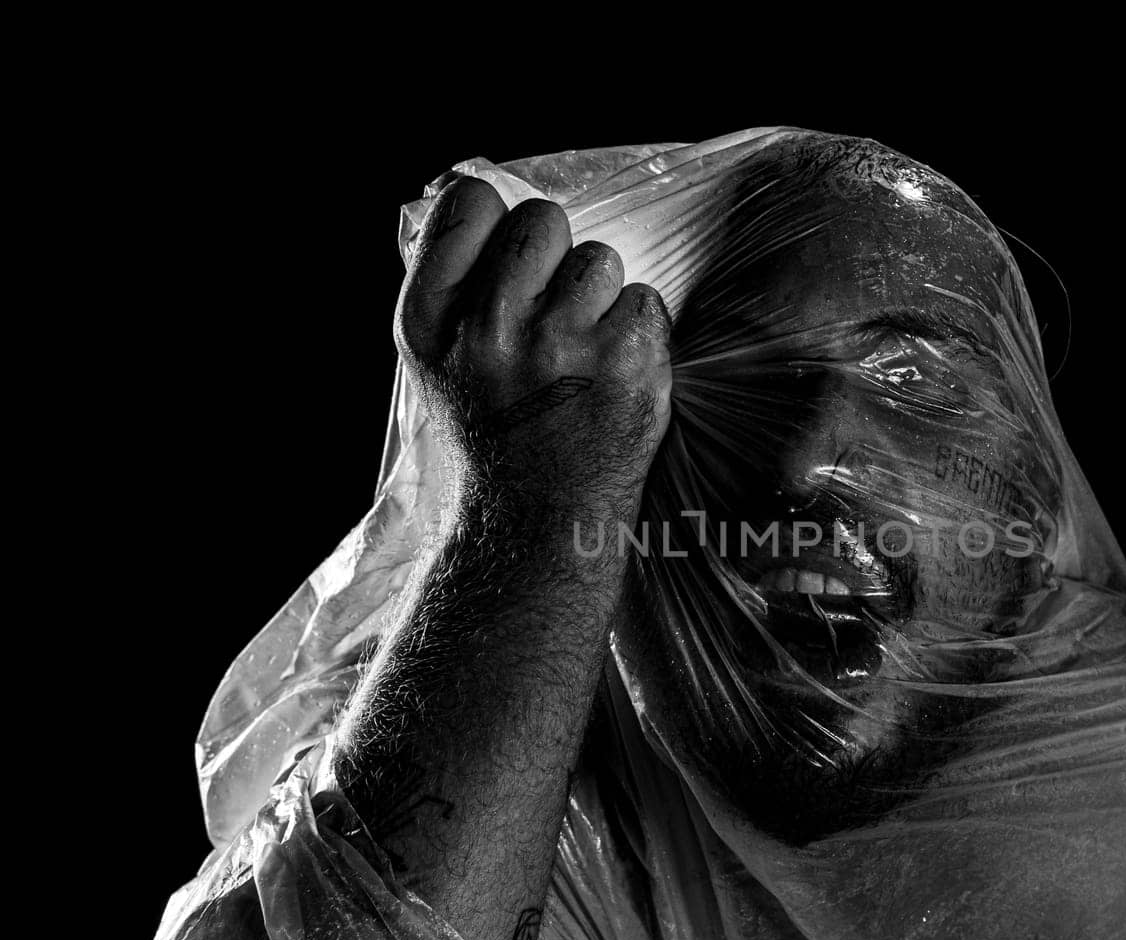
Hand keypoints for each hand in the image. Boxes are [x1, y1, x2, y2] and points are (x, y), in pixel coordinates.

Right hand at [395, 176, 671, 528]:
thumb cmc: (493, 427)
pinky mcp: (627, 365)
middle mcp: (490, 330)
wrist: (539, 521)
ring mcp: (562, 348)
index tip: (502, 254)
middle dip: (554, 254)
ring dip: (599, 296)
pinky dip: (637, 332)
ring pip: (600, 260)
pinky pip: (645, 301)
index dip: (494, 217)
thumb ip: (445, 276)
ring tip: (581, 353)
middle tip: (550, 311)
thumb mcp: (437, 358)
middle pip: (543, 221)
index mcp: (430, 321)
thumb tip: (456, 183)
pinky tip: (613, 374)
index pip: (468, 204)